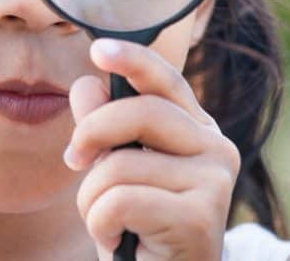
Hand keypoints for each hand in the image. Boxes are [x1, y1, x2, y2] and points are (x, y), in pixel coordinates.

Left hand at [64, 39, 240, 260]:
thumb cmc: (139, 228)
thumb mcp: (113, 171)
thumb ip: (103, 128)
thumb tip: (86, 84)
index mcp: (196, 129)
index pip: (165, 80)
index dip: (133, 60)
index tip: (97, 50)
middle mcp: (216, 148)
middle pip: (138, 113)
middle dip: (91, 134)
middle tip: (74, 161)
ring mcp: (215, 182)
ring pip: (120, 164)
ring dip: (92, 198)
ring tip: (108, 221)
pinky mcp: (201, 217)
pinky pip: (119, 201)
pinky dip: (100, 223)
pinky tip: (118, 239)